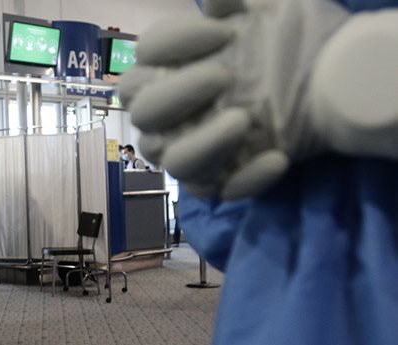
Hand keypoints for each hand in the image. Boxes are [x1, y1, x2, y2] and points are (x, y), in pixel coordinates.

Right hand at [119, 0, 348, 199]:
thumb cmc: (290, 44)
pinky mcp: (221, 181)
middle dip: (178, 94)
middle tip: (223, 77)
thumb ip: (234, 2)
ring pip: (175, 161)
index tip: (222, 32)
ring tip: (244, 121)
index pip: (145, 55)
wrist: (336, 81)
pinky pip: (218, 191)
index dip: (173, 43)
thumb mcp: (270, 11)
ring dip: (204, 144)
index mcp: (170, 67)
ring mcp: (193, 149)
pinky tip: (279, 158)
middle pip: (143, 112)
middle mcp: (170, 114)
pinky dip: (247, 178)